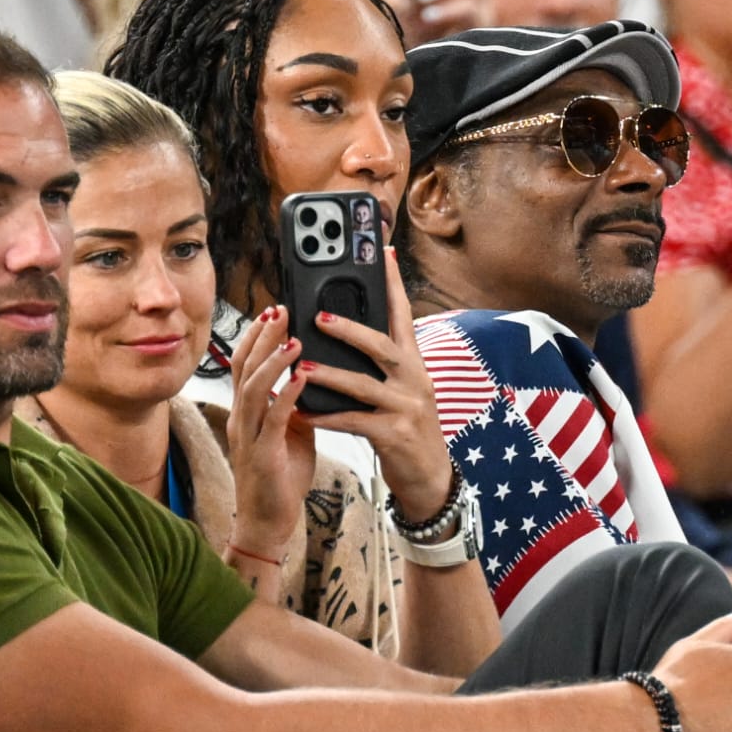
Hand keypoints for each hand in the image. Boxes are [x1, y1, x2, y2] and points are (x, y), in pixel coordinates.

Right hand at [226, 304, 316, 560]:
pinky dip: (286, 396)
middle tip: (280, 310)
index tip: (274, 311)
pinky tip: (301, 379)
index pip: (246, 364)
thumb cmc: (280, 477)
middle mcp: (242, 419)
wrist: (269, 521)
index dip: (258, 336)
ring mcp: (249, 436)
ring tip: (294, 338)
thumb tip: (309, 377)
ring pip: (254, 389)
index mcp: (247, 412)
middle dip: (263, 337)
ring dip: (274, 361)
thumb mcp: (289, 432)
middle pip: (245, 367)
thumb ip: (293, 405)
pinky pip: (273, 420)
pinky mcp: (263, 454)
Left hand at [298, 247, 452, 519]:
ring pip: (363, 384)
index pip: (404, 314)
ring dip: (329, 374)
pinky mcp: (394, 435)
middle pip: (382, 345)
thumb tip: (348, 330)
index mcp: (414, 364)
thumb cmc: (408, 430)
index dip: (393, 283)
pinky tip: (303, 411)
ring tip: (301, 366)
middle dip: (349, 329)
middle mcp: (414, 380)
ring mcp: (407, 407)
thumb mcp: (403, 390)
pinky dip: (326, 416)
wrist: (430, 479)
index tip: (383, 252)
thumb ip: (384, 363)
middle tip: (317, 316)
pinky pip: (354, 421)